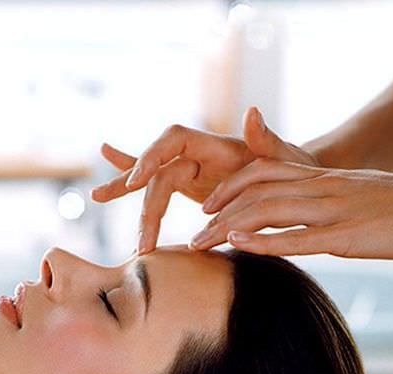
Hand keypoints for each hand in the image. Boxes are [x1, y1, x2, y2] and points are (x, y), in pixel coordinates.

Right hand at [91, 107, 319, 253]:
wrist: (294, 181)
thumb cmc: (293, 169)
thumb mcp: (285, 159)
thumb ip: (267, 140)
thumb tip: (253, 112)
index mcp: (215, 144)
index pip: (173, 141)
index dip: (152, 157)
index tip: (136, 183)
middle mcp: (196, 154)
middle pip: (158, 175)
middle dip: (147, 208)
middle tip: (144, 242)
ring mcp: (188, 169)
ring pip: (151, 184)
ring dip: (127, 196)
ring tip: (97, 196)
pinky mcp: (185, 184)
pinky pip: (153, 184)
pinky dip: (127, 185)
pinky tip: (102, 190)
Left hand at [191, 159, 392, 258]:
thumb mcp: (357, 197)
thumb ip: (325, 204)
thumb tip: (301, 224)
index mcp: (323, 177)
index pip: (262, 173)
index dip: (228, 188)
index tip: (206, 207)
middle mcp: (322, 187)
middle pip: (254, 192)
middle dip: (216, 213)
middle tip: (191, 237)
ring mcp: (334, 209)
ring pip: (267, 210)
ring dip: (227, 227)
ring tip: (199, 243)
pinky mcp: (350, 234)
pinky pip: (298, 236)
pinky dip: (263, 240)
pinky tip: (239, 245)